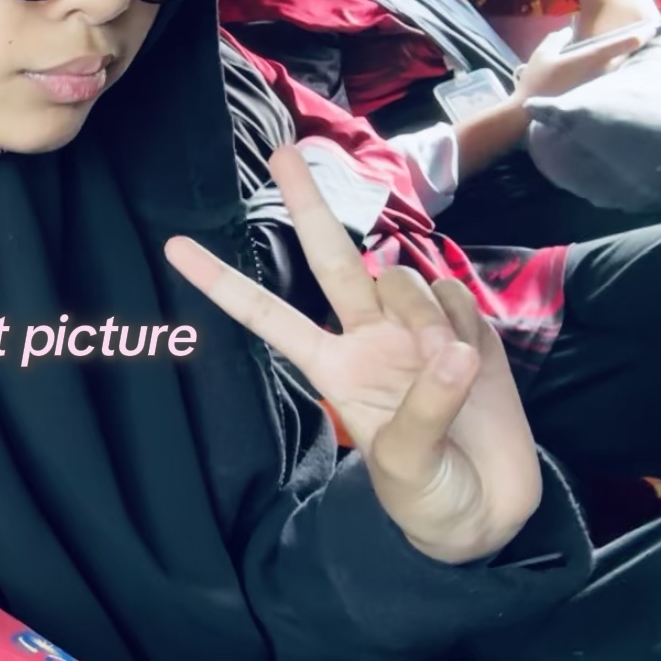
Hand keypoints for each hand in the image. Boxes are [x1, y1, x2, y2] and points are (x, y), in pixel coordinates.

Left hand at [165, 145, 540, 563]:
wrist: (487, 509)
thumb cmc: (428, 495)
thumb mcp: (410, 466)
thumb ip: (425, 407)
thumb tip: (449, 352)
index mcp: (333, 368)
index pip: (267, 315)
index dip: (221, 282)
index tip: (172, 247)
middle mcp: (367, 337)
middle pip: (331, 257)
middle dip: (308, 203)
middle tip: (282, 151)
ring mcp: (416, 327)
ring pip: (406, 278)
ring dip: (427, 316)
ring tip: (449, 373)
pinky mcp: (465, 327)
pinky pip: (458, 298)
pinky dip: (466, 323)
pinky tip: (473, 360)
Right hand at [515, 26, 647, 103]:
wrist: (529, 113)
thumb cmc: (536, 81)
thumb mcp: (543, 54)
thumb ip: (557, 38)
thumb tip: (569, 31)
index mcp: (591, 57)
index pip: (624, 43)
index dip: (640, 34)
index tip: (651, 27)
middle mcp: (602, 71)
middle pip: (625, 57)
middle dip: (633, 49)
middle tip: (642, 39)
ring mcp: (601, 86)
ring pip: (618, 70)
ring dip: (623, 63)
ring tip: (626, 56)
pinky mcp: (596, 97)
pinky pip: (610, 82)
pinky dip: (613, 76)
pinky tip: (606, 75)